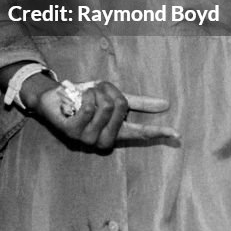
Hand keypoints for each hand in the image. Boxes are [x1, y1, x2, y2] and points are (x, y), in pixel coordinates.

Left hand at [23, 76, 178, 149]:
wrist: (52, 98)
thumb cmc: (83, 99)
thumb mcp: (111, 96)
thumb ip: (137, 102)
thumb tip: (166, 104)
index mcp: (115, 133)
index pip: (140, 133)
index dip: (159, 132)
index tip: (177, 134)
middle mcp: (103, 141)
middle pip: (119, 107)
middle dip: (108, 90)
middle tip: (96, 90)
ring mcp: (87, 139)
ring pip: (104, 106)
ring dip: (94, 91)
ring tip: (84, 95)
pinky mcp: (72, 133)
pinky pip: (88, 107)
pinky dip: (84, 95)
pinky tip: (76, 100)